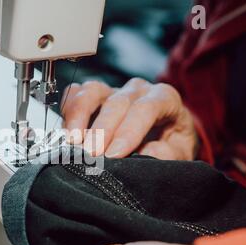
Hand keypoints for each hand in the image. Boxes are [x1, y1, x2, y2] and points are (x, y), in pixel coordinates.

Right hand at [62, 79, 198, 159]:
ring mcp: (113, 90)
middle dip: (101, 129)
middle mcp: (137, 90)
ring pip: (93, 92)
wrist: (162, 135)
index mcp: (164, 98)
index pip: (146, 108)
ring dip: (79, 116)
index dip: (129, 131)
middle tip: (90, 153)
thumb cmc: (169, 143)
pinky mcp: (94, 96)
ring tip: (73, 141)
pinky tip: (67, 130)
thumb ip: (169, 154)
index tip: (114, 154)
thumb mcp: (179, 153)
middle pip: (117, 102)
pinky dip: (69, 109)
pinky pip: (76, 93)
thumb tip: (149, 153)